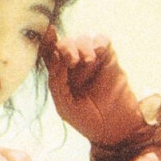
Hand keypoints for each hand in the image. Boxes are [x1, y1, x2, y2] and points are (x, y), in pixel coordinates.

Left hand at [40, 26, 145, 145]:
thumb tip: (54, 56)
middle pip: (65, 43)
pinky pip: (102, 40)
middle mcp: (75, 65)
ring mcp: (93, 61)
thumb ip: (56, 81)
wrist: (113, 128)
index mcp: (60, 75)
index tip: (49, 33)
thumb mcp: (64, 104)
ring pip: (82, 39)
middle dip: (66, 47)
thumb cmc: (87, 119)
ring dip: (81, 47)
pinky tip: (97, 53)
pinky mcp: (109, 59)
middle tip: (71, 60)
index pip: (50, 54)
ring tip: (87, 62)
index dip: (47, 42)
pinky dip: (98, 43)